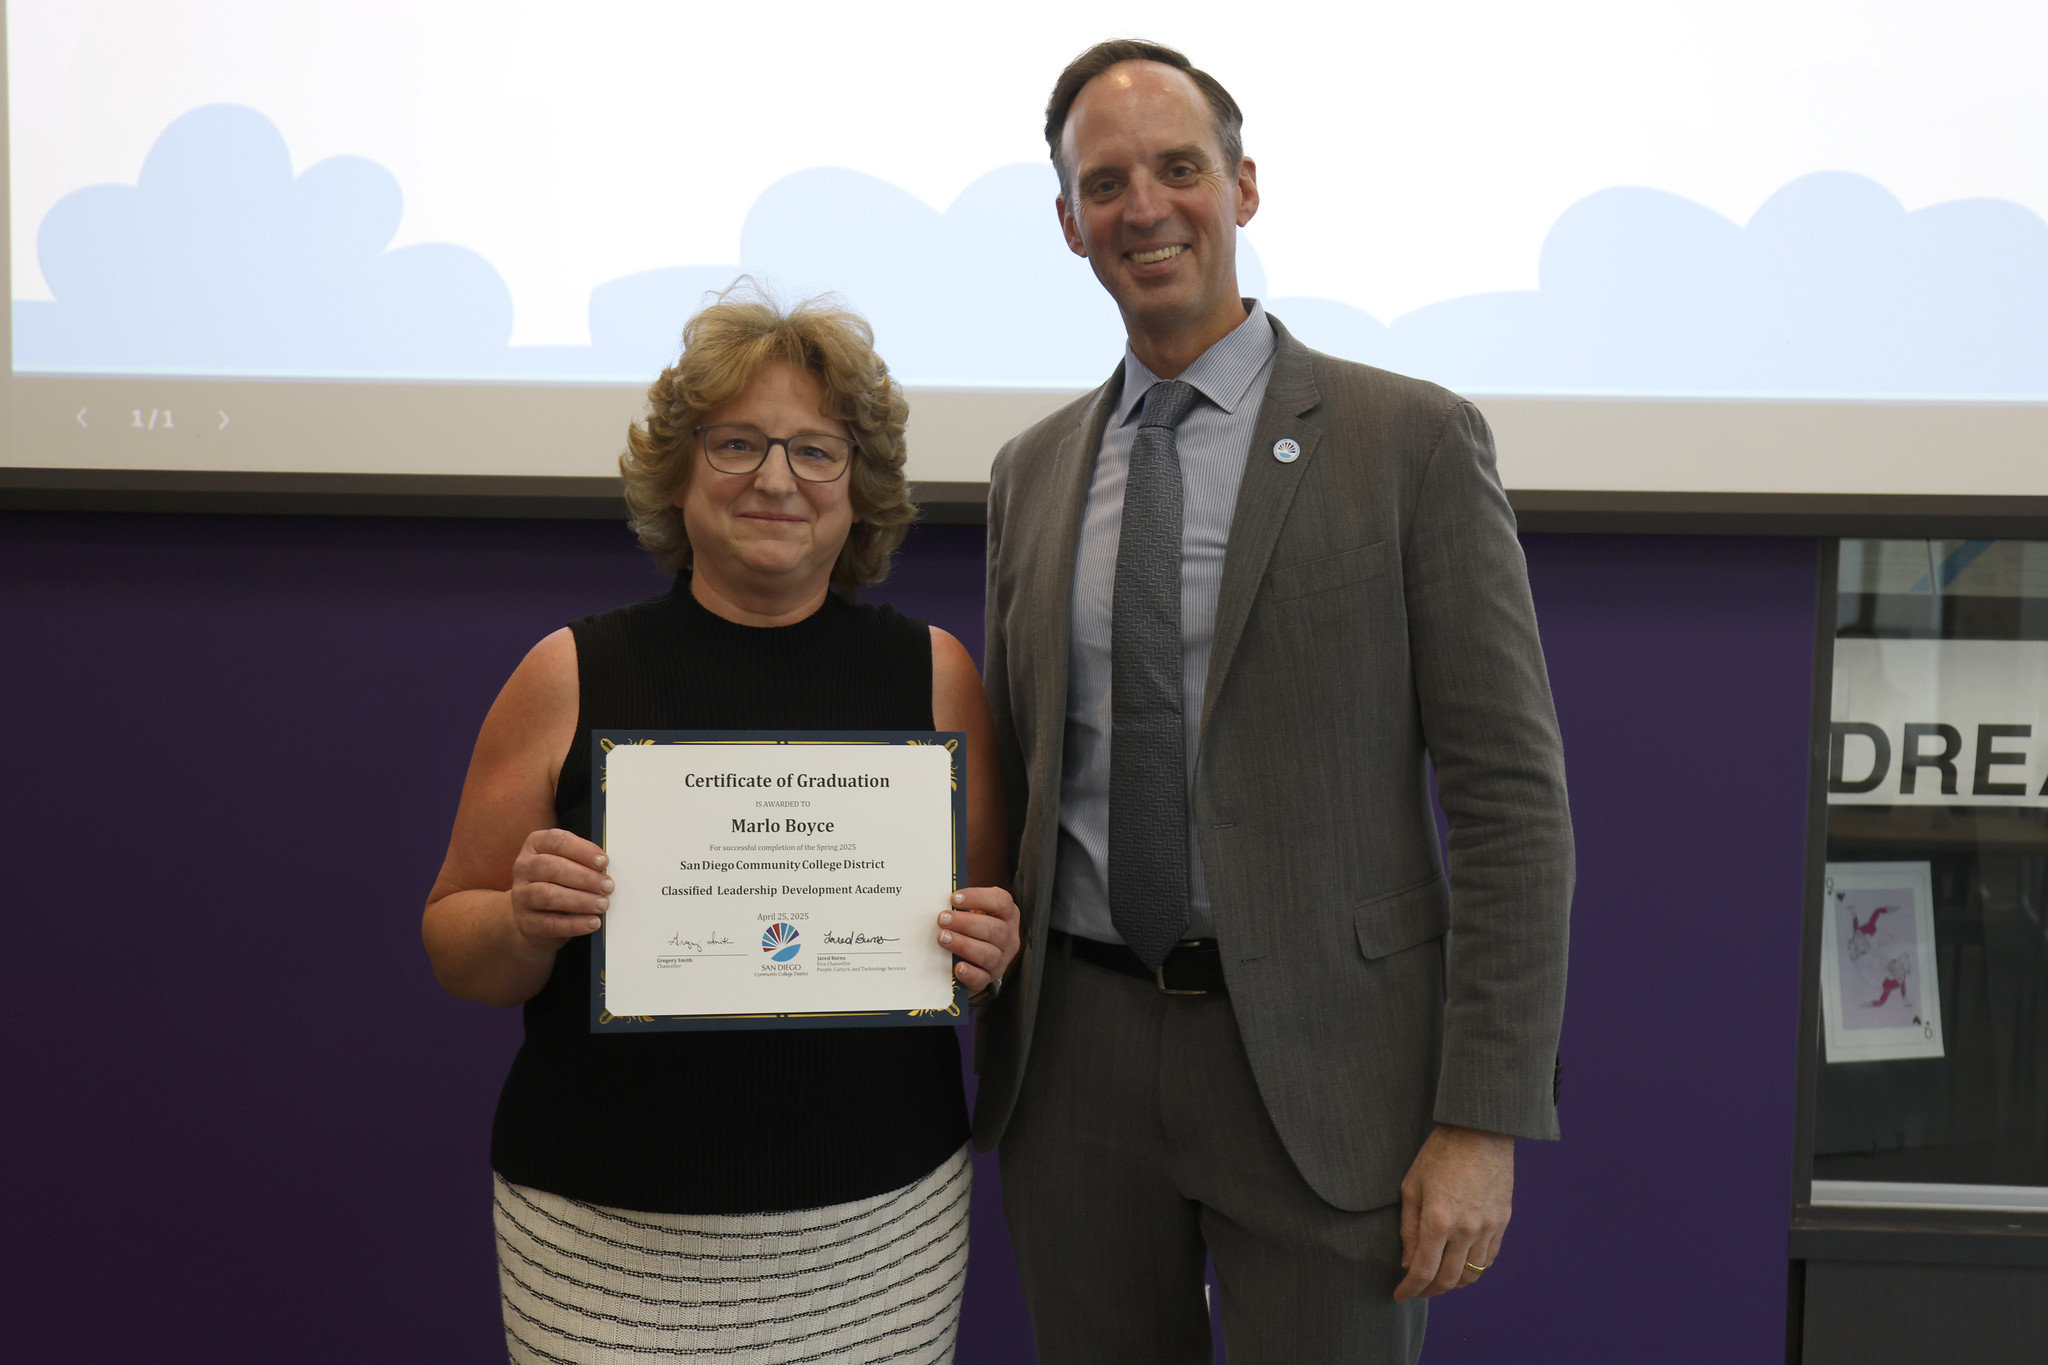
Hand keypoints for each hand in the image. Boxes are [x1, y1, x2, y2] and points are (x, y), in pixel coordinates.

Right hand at [508, 828, 611, 950]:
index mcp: (535, 845)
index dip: (582, 850)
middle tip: (607, 886)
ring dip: (580, 900)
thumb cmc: (557, 884)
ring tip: (603, 904)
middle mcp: (524, 867)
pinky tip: (592, 922)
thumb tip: (606, 869)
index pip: (556, 841)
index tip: (603, 862)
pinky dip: (575, 924)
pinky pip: (550, 923)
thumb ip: (582, 863)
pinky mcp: (526, 921)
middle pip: (552, 867)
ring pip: (548, 895)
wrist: (533, 918)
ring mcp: (521, 895)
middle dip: (584, 877)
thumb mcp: (567, 866)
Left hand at [937, 887, 1020, 998]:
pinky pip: (981, 978)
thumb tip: (939, 898)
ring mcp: (1001, 959)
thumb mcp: (974, 912)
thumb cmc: (973, 928)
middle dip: (966, 923)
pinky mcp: (989, 977)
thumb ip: (963, 906)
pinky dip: (970, 973)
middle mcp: (1009, 937)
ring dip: (964, 944)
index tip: (954, 898)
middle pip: (994, 929)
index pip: (1001, 901)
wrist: (977, 958)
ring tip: (943, 938)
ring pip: (988, 954)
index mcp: (1008, 914)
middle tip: (943, 919)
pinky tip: (957, 967)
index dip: (978, 898)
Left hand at [1394, 1124, 1513, 1301]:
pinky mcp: (1502, 1223)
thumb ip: (1409, 1228)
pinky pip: (1488, 1259)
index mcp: (1437, 1220)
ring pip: (1472, 1275)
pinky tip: (1460, 1264)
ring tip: (1437, 1280)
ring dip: (1452, 1284)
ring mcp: (1488, 1228)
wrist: (1481, 1132)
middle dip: (1429, 1292)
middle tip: (1417, 1290)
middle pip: (1448, 1280)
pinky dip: (1473, 1269)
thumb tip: (1408, 1262)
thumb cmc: (1440, 1154)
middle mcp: (1465, 1230)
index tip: (1399, 1296)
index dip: (1409, 1289)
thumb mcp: (1412, 1186)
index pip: (1423, 1271)